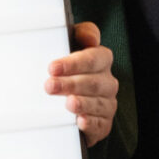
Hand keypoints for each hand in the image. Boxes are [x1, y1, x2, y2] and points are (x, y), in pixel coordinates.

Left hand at [48, 22, 118, 146]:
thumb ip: (82, 34)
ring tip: (68, 104)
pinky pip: (100, 125)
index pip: (92, 59)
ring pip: (98, 104)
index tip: (52, 67)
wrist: (67, 97)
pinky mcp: (103, 124)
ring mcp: (107, 104)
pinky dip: (90, 123)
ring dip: (82, 104)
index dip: (73, 63)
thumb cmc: (67, 66)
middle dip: (71, 84)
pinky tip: (80, 121)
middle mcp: (108, 82)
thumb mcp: (71, 42)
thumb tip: (91, 38)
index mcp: (102, 59)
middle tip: (50, 86)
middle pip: (93, 82)